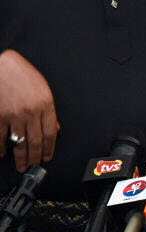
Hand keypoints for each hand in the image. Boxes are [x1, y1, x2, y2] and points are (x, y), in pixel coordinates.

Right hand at [0, 50, 58, 171]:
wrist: (2, 66)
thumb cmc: (22, 75)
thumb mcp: (43, 89)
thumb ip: (49, 110)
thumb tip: (55, 127)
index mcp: (45, 104)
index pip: (51, 132)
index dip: (50, 147)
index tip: (47, 156)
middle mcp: (31, 112)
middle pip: (36, 141)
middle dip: (36, 156)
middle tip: (34, 165)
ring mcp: (14, 115)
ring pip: (20, 142)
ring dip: (21, 157)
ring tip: (22, 165)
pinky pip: (1, 137)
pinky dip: (1, 148)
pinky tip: (2, 154)